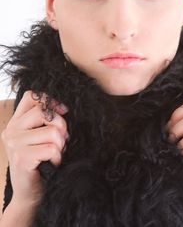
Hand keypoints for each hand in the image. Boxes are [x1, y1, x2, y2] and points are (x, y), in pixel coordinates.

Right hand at [1, 90, 68, 205]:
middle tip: (62, 140)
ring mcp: (14, 144)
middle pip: (43, 112)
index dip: (50, 100)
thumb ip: (45, 120)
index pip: (31, 96)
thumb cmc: (40, 163)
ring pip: (52, 131)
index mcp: (15, 122)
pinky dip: (58, 157)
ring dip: (61, 145)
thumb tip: (63, 107)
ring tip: (56, 153)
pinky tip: (53, 163)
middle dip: (61, 125)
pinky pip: (51, 148)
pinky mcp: (21, 158)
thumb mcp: (39, 137)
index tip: (63, 111)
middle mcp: (11, 131)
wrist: (29, 194)